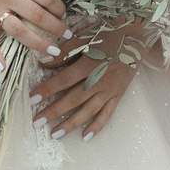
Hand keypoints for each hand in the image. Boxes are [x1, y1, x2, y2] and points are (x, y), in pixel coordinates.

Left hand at [29, 32, 143, 139]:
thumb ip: (65, 52)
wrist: (137, 34)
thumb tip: (44, 63)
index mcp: (90, 64)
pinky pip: (107, 113)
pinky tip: (85, 137)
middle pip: (74, 99)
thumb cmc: (109, 32)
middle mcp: (100, 80)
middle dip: (54, 111)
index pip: (64, 80)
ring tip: (55, 134)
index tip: (32, 99)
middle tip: (36, 122)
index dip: (47, 89)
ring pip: (88, 110)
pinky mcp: (119, 95)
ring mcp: (110, 90)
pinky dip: (97, 126)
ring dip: (71, 124)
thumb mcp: (85, 37)